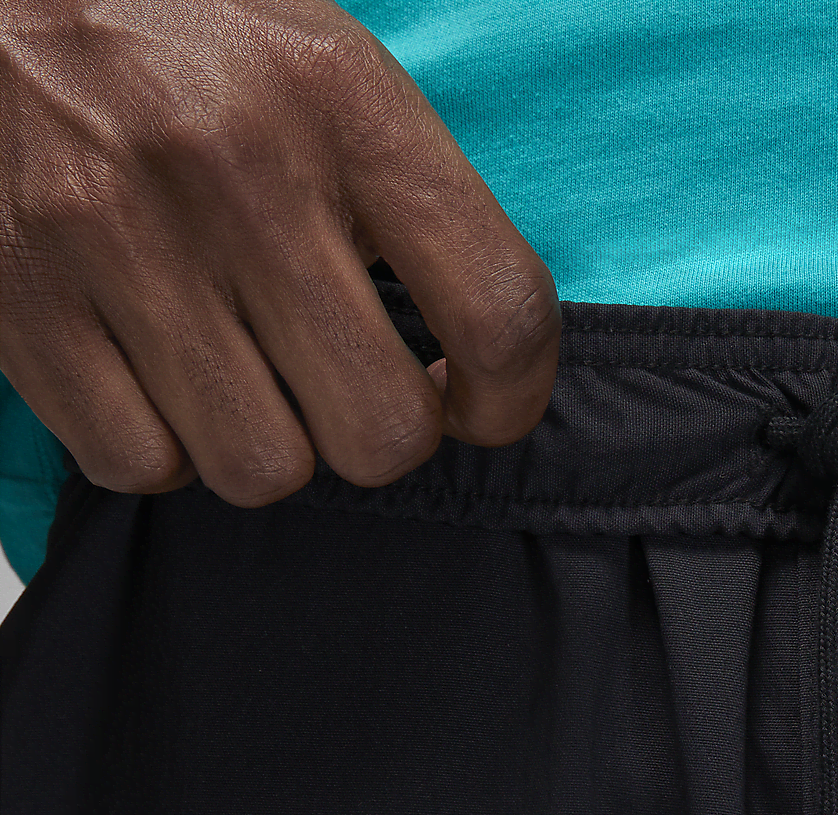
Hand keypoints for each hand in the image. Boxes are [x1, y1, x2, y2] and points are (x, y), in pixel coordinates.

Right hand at [0, 0, 559, 504]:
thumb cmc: (173, 32)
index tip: (472, 401)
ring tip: (231, 366)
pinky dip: (154, 446)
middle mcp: (235, 166)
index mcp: (338, 96)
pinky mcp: (17, 295)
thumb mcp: (317, 64)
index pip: (501, 312)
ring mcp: (115, 232)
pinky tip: (145, 370)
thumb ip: (410, 199)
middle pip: (381, 432)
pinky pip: (140, 466)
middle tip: (337, 383)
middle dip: (373, 435)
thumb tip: (482, 363)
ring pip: (263, 469)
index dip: (509, 401)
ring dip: (261, 444)